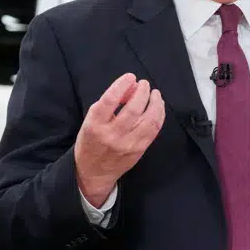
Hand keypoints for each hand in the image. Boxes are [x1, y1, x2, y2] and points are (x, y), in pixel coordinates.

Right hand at [75, 73, 164, 206]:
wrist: (94, 172)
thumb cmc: (91, 142)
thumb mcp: (90, 121)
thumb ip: (108, 105)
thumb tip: (130, 88)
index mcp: (95, 125)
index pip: (109, 100)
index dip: (122, 85)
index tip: (130, 77)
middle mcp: (112, 135)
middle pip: (132, 109)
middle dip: (142, 92)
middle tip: (144, 84)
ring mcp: (128, 144)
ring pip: (148, 120)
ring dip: (155, 103)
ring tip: (155, 93)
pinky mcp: (140, 149)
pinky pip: (154, 129)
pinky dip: (159, 115)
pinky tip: (158, 106)